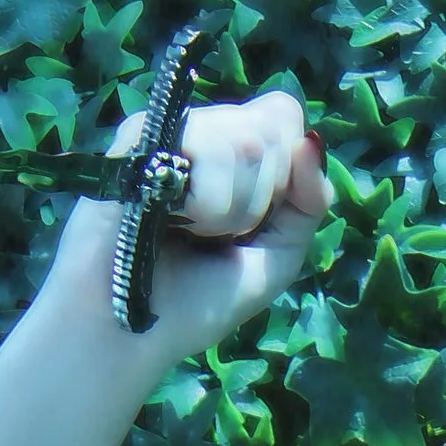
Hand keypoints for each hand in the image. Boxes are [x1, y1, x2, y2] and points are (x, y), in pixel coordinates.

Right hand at [41, 87, 331, 364]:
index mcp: (238, 151)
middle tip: (215, 233)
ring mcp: (173, 127)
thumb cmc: (198, 300)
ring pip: (247, 140)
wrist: (132, 327)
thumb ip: (309, 203)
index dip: (287, 172)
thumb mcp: (276, 259)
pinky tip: (171, 219)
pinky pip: (205, 147)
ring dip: (230, 208)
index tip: (256, 220)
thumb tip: (312, 142)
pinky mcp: (142, 131)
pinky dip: (205, 203)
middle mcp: (207, 129)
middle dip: (258, 200)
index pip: (286, 118)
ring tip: (190, 230)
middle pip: (274, 128)